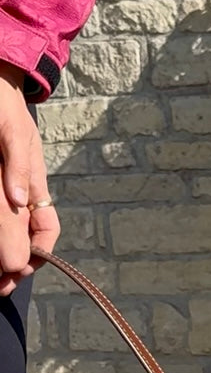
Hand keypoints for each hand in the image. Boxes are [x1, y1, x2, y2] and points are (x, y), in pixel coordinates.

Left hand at [0, 61, 58, 295]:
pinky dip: (0, 237)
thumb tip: (21, 201)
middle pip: (22, 237)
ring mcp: (3, 189)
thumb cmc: (0, 102)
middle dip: (12, 263)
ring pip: (9, 227)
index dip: (36, 253)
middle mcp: (18, 193)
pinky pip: (3, 208)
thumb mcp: (10, 133)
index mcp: (32, 185)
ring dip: (2, 254)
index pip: (44, 230)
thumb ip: (17, 167)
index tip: (16, 270)